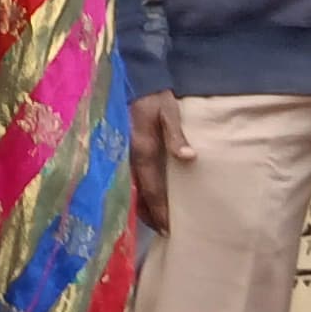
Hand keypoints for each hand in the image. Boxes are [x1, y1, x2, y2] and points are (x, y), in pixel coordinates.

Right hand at [129, 89, 189, 231]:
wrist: (134, 81)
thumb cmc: (155, 98)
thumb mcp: (169, 113)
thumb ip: (177, 135)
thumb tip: (188, 158)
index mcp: (142, 150)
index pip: (151, 188)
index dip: (159, 210)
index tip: (168, 228)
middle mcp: (129, 157)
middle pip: (137, 194)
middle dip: (149, 214)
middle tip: (163, 231)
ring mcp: (122, 155)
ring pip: (130, 188)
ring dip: (140, 205)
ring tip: (153, 220)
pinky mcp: (121, 151)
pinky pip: (127, 178)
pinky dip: (134, 192)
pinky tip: (141, 197)